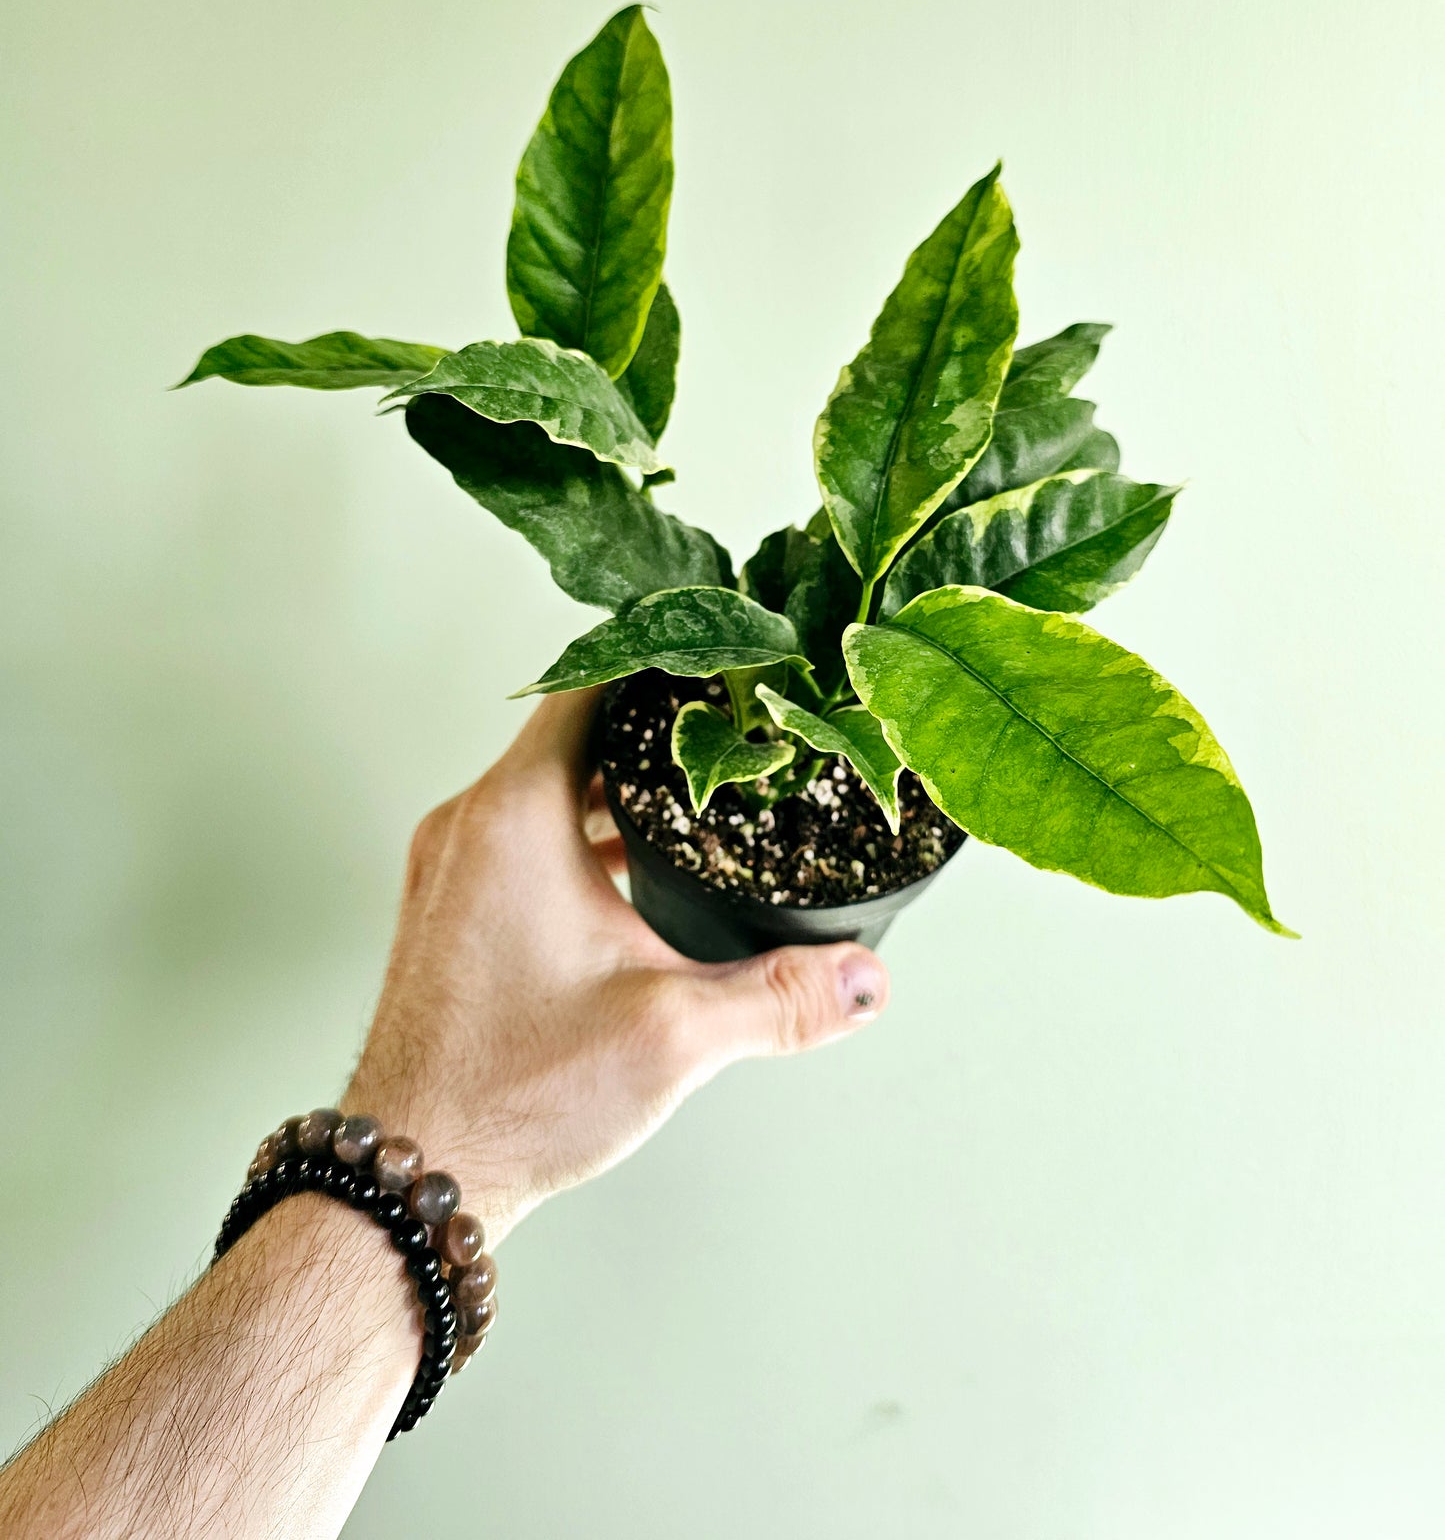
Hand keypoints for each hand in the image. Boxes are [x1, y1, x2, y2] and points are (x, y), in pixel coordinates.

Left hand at [343, 686, 889, 1239]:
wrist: (410, 1172)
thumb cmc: (511, 1093)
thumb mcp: (670, 1036)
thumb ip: (778, 998)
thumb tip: (865, 977)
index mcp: (514, 816)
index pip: (588, 684)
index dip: (660, 660)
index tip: (721, 652)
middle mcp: (471, 826)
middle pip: (572, 734)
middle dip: (655, 731)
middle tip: (735, 728)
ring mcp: (451, 872)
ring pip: (547, 792)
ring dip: (617, 790)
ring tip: (701, 799)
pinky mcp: (449, 917)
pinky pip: (522, 841)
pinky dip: (581, 838)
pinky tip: (638, 879)